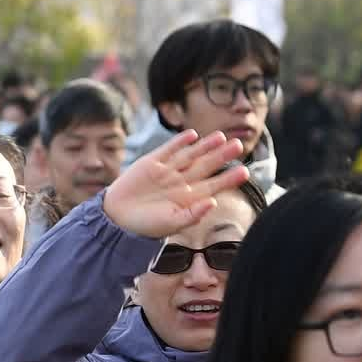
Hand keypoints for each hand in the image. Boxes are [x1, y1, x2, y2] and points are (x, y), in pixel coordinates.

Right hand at [100, 130, 246, 237]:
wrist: (117, 218)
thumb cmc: (146, 226)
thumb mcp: (172, 224)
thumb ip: (193, 215)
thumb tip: (213, 202)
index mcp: (189, 198)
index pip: (214, 185)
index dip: (229, 178)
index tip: (245, 172)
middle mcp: (181, 182)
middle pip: (206, 166)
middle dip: (222, 156)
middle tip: (239, 144)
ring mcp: (167, 171)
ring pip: (191, 155)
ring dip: (205, 146)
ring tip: (221, 137)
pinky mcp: (152, 162)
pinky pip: (169, 149)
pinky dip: (180, 142)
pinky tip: (193, 135)